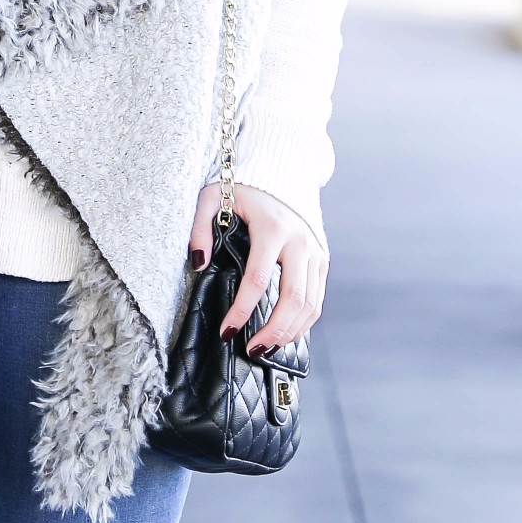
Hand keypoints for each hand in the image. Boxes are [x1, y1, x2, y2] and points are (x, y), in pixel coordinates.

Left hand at [188, 183, 325, 355]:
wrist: (283, 172)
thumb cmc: (243, 188)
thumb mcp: (212, 197)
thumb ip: (200, 229)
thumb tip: (199, 264)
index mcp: (273, 227)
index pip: (259, 278)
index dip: (242, 310)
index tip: (226, 331)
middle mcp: (300, 241)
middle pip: (293, 298)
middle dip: (273, 331)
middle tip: (252, 350)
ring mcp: (316, 252)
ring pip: (311, 303)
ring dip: (290, 332)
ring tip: (267, 348)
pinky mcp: (322, 259)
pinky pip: (317, 298)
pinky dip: (304, 321)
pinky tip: (285, 334)